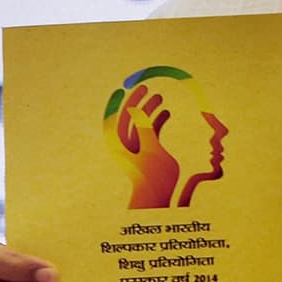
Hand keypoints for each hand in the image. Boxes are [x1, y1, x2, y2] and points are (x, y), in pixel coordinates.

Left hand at [105, 83, 178, 206]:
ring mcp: (138, 146)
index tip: (121, 89)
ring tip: (159, 96)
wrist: (157, 195)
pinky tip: (166, 112)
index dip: (117, 103)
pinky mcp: (149, 150)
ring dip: (150, 109)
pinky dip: (158, 120)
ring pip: (142, 122)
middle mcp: (126, 143)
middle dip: (137, 101)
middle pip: (130, 117)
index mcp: (120, 143)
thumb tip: (136, 110)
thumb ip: (144, 129)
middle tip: (144, 86)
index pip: (115, 118)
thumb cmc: (151, 176)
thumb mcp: (149, 151)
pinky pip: (152, 130)